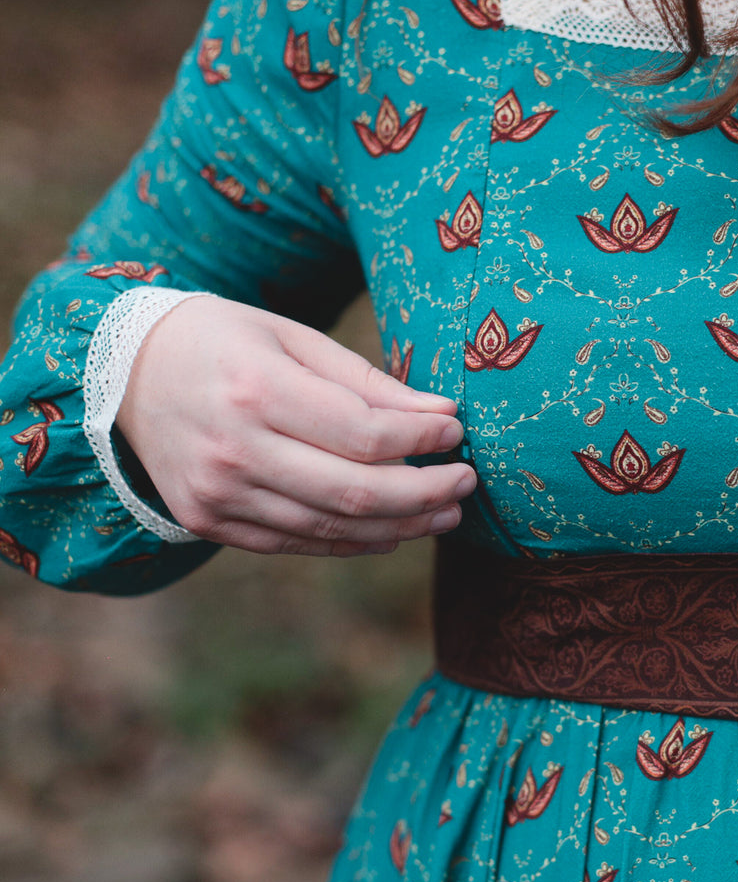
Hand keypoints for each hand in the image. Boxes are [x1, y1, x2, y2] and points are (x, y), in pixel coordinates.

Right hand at [116, 295, 475, 555]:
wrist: (126, 372)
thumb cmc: (227, 343)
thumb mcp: (295, 339)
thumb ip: (369, 383)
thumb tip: (444, 418)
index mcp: (257, 388)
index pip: (365, 433)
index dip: (423, 439)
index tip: (457, 434)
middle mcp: (234, 448)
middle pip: (356, 491)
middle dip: (427, 493)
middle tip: (467, 483)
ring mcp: (217, 492)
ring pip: (333, 526)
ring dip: (402, 525)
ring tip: (446, 512)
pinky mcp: (209, 521)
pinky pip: (299, 542)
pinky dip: (354, 541)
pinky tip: (394, 529)